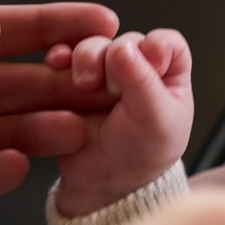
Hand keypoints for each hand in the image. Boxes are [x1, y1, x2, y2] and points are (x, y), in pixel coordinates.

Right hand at [44, 28, 193, 215]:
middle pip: (123, 41)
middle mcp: (137, 68)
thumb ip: (143, 84)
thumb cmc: (141, 155)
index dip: (156, 47)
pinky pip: (65, 57)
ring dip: (85, 57)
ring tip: (84, 84)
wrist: (104, 183)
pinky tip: (56, 64)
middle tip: (107, 86)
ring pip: (92, 45)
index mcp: (169, 75)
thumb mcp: (155, 121)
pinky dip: (60, 56)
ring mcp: (104, 73)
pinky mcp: (73, 79)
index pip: (166, 43)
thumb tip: (123, 49)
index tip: (148, 62)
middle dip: (112, 57)